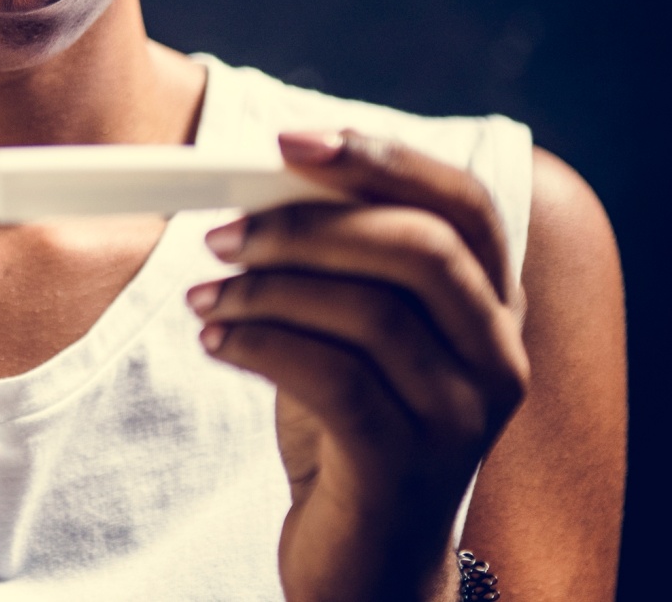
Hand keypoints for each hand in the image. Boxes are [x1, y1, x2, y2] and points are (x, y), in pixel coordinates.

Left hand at [186, 130, 528, 601]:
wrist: (366, 556)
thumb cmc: (352, 426)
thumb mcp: (352, 333)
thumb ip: (338, 263)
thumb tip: (262, 184)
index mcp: (491, 304)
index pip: (461, 203)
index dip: (380, 159)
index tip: (287, 143)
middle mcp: (495, 354)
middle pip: (417, 248)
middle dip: (306, 225)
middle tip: (222, 234)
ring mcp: (461, 414)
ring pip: (371, 312)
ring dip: (266, 288)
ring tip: (204, 296)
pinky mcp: (408, 464)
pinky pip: (332, 377)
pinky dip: (258, 344)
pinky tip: (215, 341)